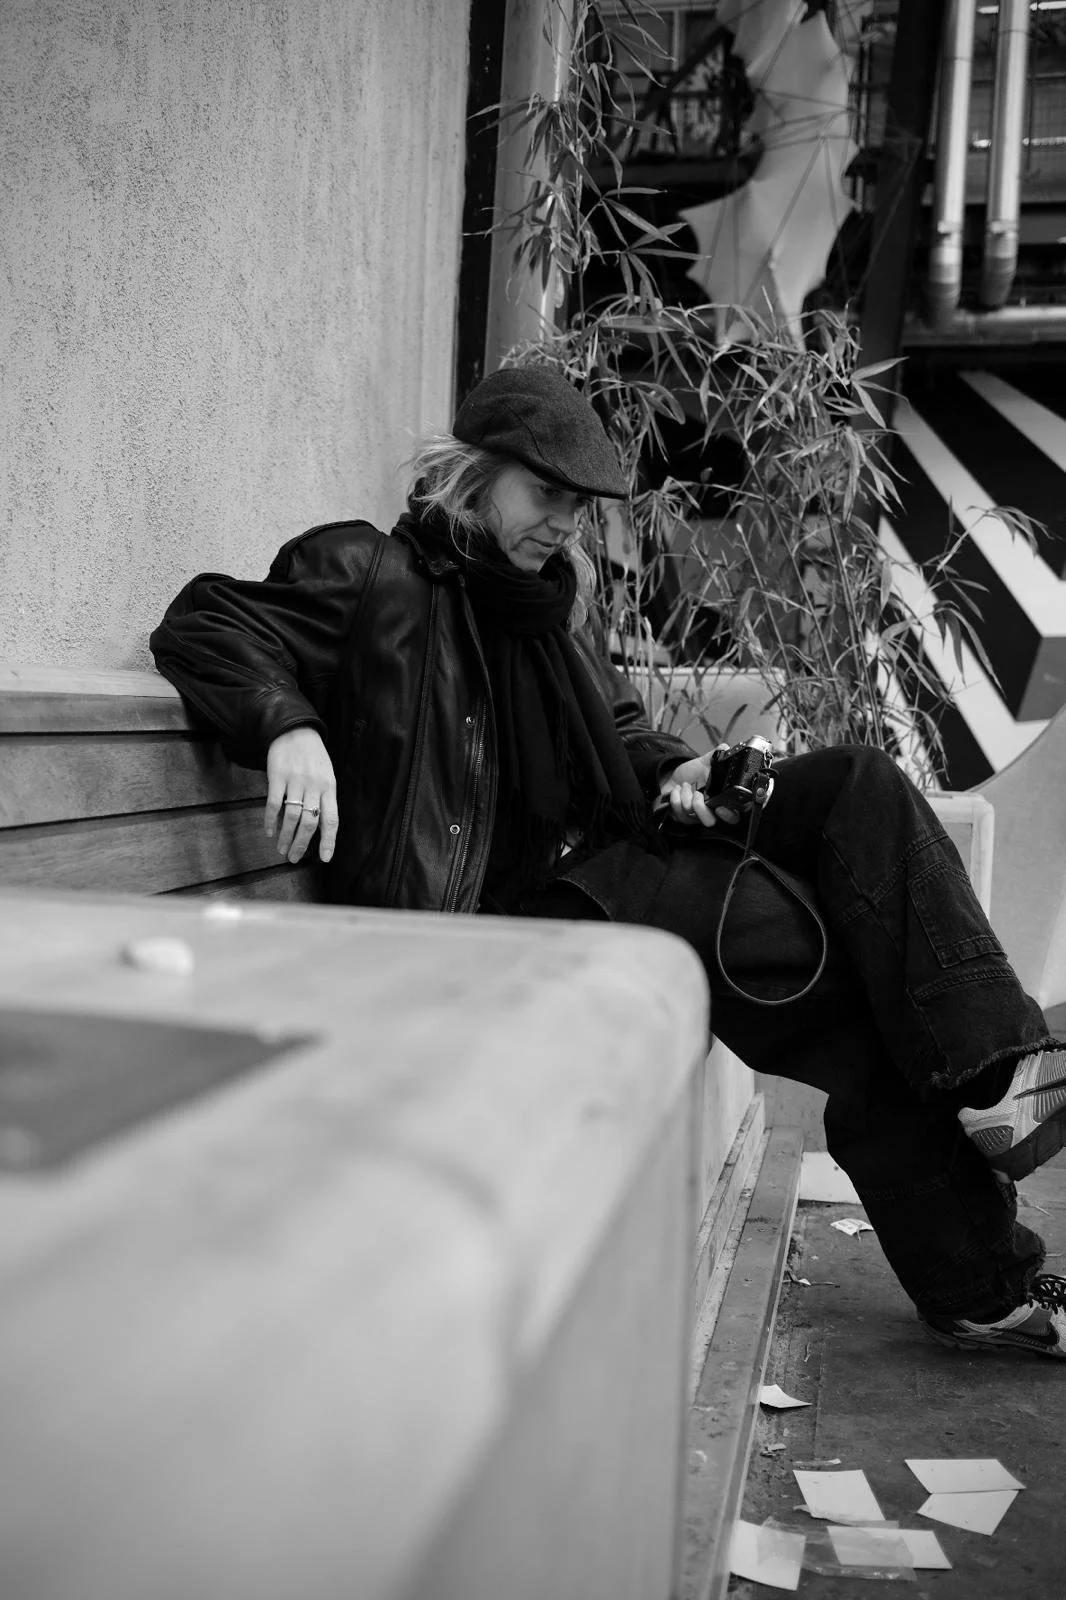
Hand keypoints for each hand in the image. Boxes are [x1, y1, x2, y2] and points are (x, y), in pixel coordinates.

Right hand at [264, 728, 338, 862]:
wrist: (295, 730)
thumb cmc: (313, 757)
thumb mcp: (326, 776)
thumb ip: (323, 799)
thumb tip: (317, 828)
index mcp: (329, 788)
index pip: (331, 820)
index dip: (329, 841)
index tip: (325, 858)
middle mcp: (314, 786)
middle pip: (310, 822)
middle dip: (301, 844)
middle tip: (293, 858)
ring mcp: (295, 781)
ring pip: (292, 816)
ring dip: (286, 836)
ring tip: (281, 849)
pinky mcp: (277, 776)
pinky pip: (274, 804)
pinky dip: (271, 820)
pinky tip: (269, 832)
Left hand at [657, 748, 725, 828]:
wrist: (674, 778)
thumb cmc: (692, 774)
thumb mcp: (706, 762)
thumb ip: (718, 754)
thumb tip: (726, 748)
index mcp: (720, 800)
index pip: (733, 816)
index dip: (729, 815)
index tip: (720, 807)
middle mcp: (709, 811)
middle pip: (710, 822)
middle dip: (701, 808)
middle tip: (697, 794)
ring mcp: (694, 816)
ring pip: (692, 816)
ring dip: (686, 797)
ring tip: (686, 785)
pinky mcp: (680, 816)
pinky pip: (679, 812)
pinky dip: (676, 797)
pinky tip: (678, 789)